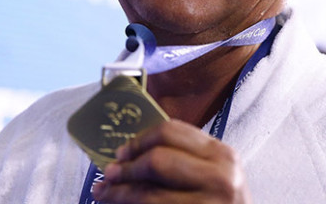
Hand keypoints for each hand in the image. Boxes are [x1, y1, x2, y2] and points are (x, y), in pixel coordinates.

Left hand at [93, 119, 251, 202]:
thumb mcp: (214, 175)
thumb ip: (185, 158)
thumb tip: (131, 154)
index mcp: (222, 154)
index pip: (172, 131)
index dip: (140, 139)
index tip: (123, 151)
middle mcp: (221, 177)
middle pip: (158, 160)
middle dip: (127, 167)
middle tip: (110, 173)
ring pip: (149, 194)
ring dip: (119, 194)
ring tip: (104, 193)